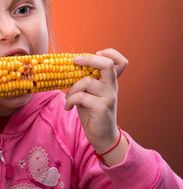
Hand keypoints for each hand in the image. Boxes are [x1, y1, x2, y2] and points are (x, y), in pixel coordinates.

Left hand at [65, 48, 128, 164]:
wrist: (102, 135)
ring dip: (72, 89)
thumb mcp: (89, 93)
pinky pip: (81, 96)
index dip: (111, 53)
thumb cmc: (92, 112)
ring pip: (86, 81)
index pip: (121, 61)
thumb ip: (85, 80)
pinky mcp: (102, 107)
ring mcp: (109, 97)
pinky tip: (68, 106)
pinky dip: (70, 100)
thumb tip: (67, 66)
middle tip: (74, 61)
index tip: (96, 52)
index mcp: (110, 81)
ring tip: (68, 98)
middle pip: (107, 64)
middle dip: (88, 59)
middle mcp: (112, 87)